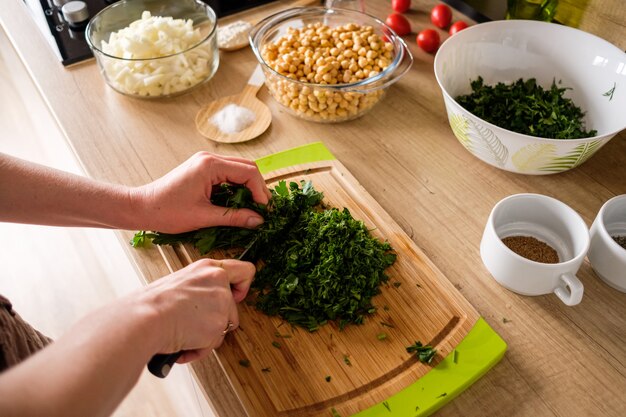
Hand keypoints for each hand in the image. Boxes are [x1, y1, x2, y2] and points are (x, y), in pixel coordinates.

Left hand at [131, 152, 270, 232]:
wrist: (142, 207)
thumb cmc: (167, 212)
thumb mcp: (204, 217)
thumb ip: (234, 217)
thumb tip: (258, 220)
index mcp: (210, 165)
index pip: (248, 172)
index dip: (261, 191)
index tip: (265, 211)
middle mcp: (210, 158)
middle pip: (247, 168)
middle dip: (257, 189)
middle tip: (263, 210)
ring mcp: (205, 162)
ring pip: (238, 171)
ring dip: (248, 188)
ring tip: (252, 209)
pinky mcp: (202, 169)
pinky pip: (227, 175)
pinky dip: (236, 188)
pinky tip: (238, 204)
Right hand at [140, 258, 254, 362]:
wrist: (144, 319)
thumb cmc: (152, 304)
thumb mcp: (180, 283)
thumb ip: (200, 289)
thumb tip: (203, 305)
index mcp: (208, 268)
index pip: (244, 271)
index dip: (242, 287)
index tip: (234, 297)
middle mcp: (219, 283)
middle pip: (233, 309)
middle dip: (215, 321)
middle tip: (193, 325)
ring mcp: (222, 304)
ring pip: (222, 328)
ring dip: (205, 337)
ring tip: (182, 335)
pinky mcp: (219, 325)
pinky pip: (212, 345)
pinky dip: (197, 349)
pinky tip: (181, 345)